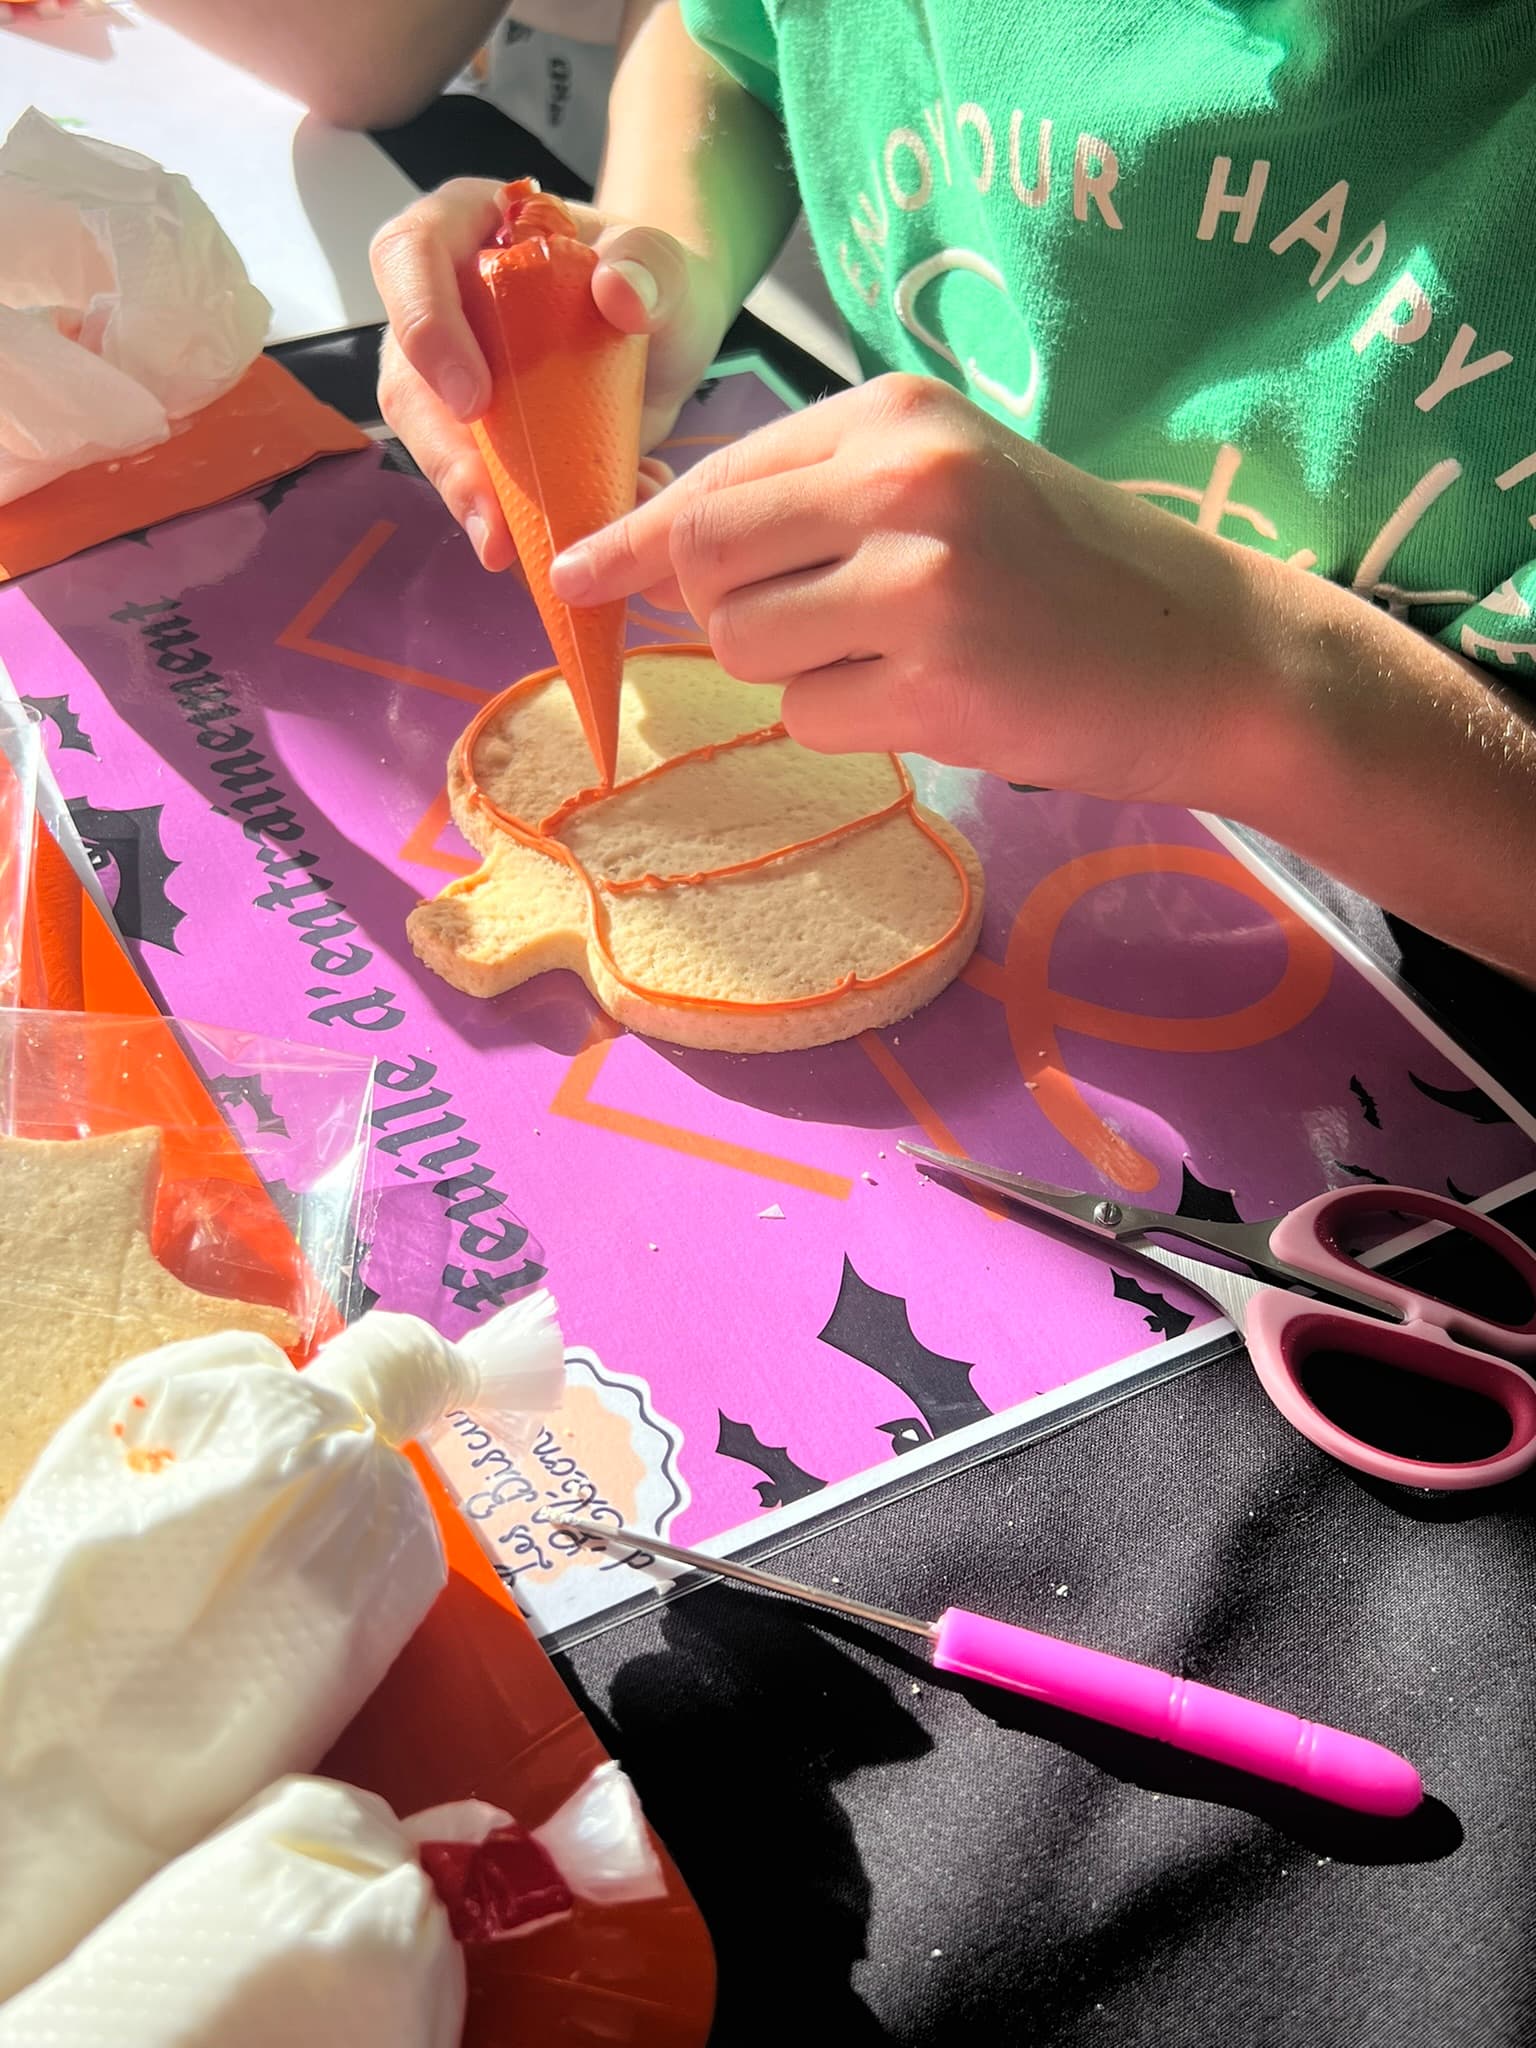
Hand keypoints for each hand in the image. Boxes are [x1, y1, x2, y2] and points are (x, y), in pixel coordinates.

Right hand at [370, 178, 728, 570]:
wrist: (670, 325)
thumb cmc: (651, 277)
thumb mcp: (663, 262)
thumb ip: (649, 265)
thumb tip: (618, 293)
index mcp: (464, 228)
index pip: (408, 258)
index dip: (425, 328)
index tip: (474, 400)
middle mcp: (441, 302)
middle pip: (409, 378)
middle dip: (446, 457)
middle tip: (489, 520)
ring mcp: (453, 373)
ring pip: (435, 443)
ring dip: (473, 503)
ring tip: (515, 551)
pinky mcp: (480, 434)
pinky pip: (481, 481)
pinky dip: (520, 517)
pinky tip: (572, 540)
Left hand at [550, 374, 1284, 808]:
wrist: (1213, 650)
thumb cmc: (1071, 568)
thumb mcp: (948, 481)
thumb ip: (814, 495)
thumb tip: (654, 542)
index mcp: (894, 414)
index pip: (712, 477)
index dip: (631, 538)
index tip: (576, 573)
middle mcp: (902, 478)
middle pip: (702, 559)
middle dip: (716, 611)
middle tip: (799, 629)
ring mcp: (922, 580)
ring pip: (747, 648)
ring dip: (797, 673)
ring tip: (901, 657)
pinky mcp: (939, 681)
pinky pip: (809, 717)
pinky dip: (850, 723)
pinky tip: (934, 699)